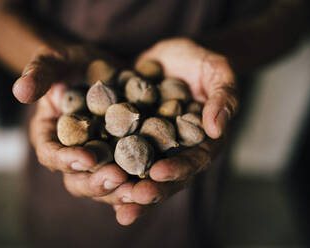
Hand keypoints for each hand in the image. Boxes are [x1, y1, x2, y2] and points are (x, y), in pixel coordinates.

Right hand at [13, 45, 136, 222]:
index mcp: (50, 136)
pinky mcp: (122, 156)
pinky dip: (141, 181)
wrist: (98, 66)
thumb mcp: (54, 61)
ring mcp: (99, 158)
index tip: (86, 158)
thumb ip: (39, 73)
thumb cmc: (71, 62)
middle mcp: (72, 153)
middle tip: (118, 178)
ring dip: (121, 189)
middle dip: (97, 183)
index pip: (51, 154)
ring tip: (139, 187)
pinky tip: (157, 181)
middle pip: (78, 180)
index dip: (66, 160)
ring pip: (105, 184)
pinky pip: (130, 174)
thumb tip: (19, 91)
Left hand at [111, 38, 237, 224]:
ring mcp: (147, 145)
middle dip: (148, 191)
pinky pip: (113, 153)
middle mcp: (172, 151)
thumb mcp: (217, 72)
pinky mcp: (126, 135)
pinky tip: (86, 172)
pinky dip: (101, 164)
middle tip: (131, 199)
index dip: (176, 170)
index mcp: (198, 143)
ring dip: (123, 188)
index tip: (158, 173)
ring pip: (136, 173)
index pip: (191, 163)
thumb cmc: (200, 63)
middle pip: (162, 178)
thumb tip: (217, 128)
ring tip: (110, 200)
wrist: (172, 57)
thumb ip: (223, 97)